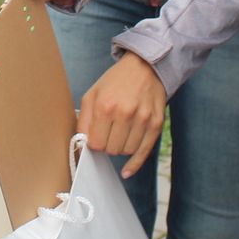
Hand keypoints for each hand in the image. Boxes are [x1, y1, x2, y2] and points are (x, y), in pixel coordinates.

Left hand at [78, 50, 167, 177]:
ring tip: (121, 133)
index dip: (94, 143)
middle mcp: (125, 113)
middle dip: (107, 145)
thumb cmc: (115, 81)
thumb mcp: (92, 94)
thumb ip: (84, 119)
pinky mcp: (156, 123)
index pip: (96, 144)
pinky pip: (144, 152)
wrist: (144, 67)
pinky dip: (135, 164)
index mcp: (106, 106)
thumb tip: (82, 142)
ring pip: (126, 151)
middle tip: (109, 132)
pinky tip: (127, 171)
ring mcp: (143, 119)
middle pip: (111, 149)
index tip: (96, 136)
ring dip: (121, 147)